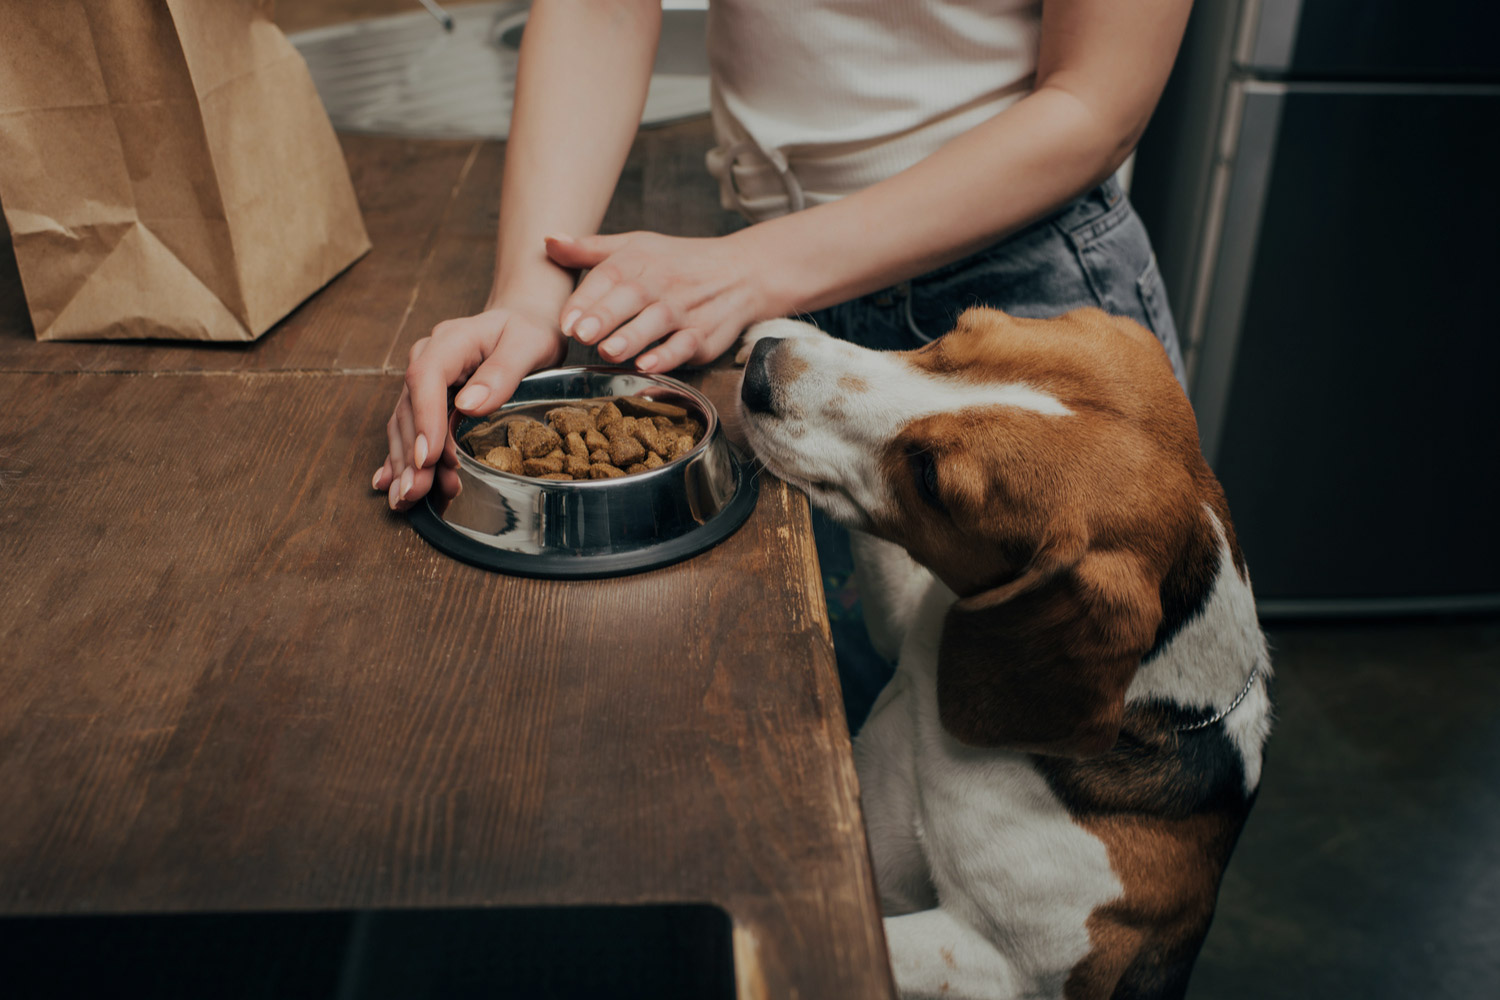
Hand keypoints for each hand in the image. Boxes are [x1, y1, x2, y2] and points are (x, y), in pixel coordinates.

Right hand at [372, 302, 566, 509]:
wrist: (524, 322)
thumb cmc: (530, 331)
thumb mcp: (530, 343)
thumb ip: (502, 372)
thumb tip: (469, 405)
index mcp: (451, 340)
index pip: (426, 377)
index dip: (424, 419)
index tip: (428, 457)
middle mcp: (429, 359)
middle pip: (409, 408)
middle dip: (411, 454)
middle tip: (416, 492)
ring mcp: (425, 381)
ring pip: (404, 424)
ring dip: (405, 463)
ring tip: (409, 498)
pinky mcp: (428, 400)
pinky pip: (409, 429)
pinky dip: (402, 458)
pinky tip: (390, 483)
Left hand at [544, 231, 772, 371]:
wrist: (739, 272)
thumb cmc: (677, 262)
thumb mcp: (634, 247)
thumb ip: (589, 250)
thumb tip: (548, 241)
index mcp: (639, 260)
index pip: (609, 276)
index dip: (586, 299)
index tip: (566, 321)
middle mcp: (661, 282)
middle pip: (632, 296)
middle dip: (606, 316)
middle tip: (581, 334)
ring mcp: (684, 309)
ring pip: (658, 322)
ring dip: (632, 337)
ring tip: (608, 352)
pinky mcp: (704, 334)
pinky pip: (686, 344)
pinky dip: (668, 356)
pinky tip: (648, 366)